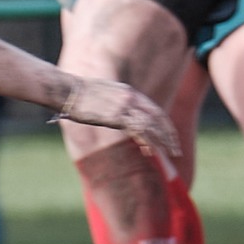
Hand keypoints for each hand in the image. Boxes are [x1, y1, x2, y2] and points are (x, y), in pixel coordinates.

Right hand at [58, 76, 179, 161]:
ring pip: (152, 127)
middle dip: (169, 135)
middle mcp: (131, 99)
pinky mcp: (116, 117)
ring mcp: (125, 108)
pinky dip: (147, 142)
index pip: (155, 110)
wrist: (67, 90)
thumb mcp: (104, 93)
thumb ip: (116, 102)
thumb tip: (117, 114)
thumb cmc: (80, 94)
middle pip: (158, 118)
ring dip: (163, 141)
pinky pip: (138, 131)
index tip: (171, 136)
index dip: (165, 125)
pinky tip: (151, 152)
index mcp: (130, 93)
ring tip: (171, 154)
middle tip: (176, 149)